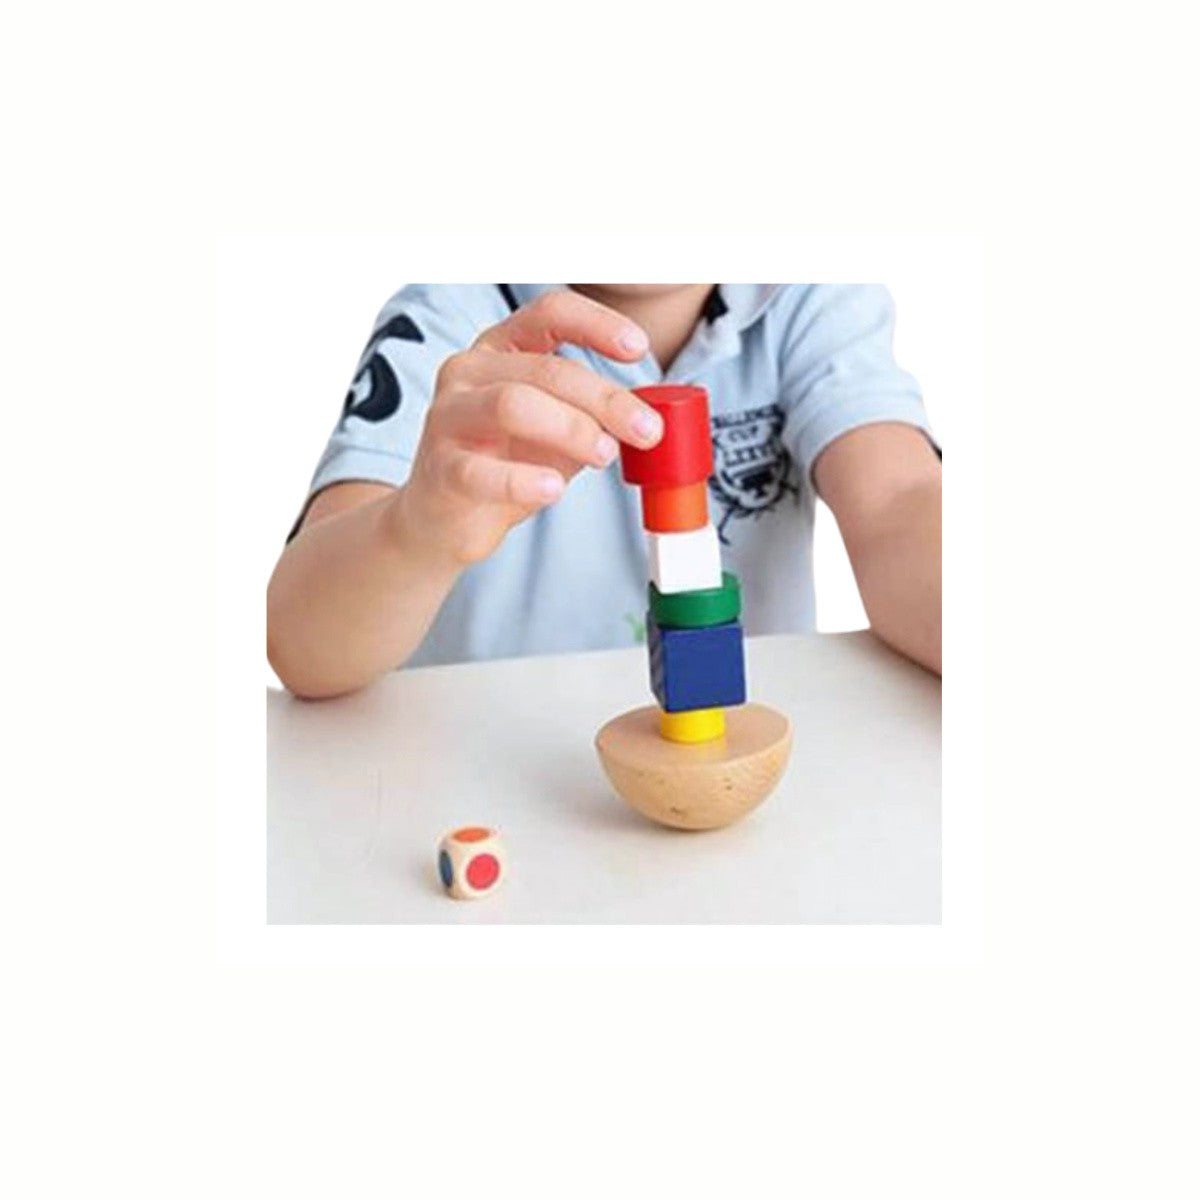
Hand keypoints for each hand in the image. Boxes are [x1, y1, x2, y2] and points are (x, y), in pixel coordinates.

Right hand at [397, 290, 663, 564]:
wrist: (442, 519)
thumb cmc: (503, 463)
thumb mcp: (557, 432)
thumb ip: (595, 418)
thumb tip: (651, 418)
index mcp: (500, 349)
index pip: (549, 314)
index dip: (596, 324)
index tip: (638, 348)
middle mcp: (468, 372)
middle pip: (547, 369)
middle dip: (605, 399)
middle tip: (646, 430)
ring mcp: (449, 418)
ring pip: (514, 405)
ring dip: (571, 428)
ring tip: (605, 454)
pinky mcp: (441, 469)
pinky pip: (483, 470)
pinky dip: (525, 479)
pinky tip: (553, 489)